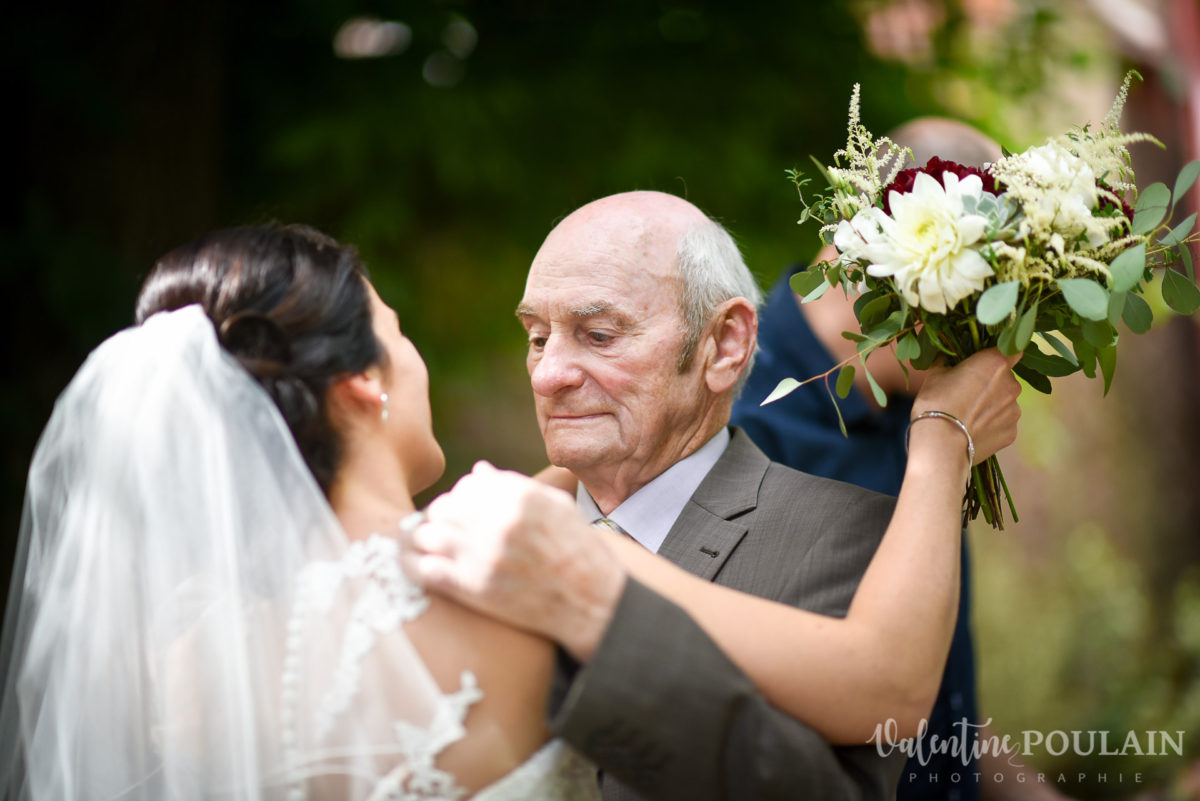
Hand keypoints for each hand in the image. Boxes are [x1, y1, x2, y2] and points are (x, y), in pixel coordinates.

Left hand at [400, 461, 625, 659]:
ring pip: (428, 535)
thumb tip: (478, 470)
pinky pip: (427, 569)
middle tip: (449, 528)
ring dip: (429, 540)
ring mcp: (484, 556)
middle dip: (443, 516)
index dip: (463, 496)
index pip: (467, 485)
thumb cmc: (578, 550)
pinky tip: (431, 567)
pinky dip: (423, 565)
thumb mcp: (557, 506)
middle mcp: (498, 523)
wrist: (591, 601)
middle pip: (442, 508)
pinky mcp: (475, 589)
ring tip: (438, 547)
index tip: (465, 508)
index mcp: (520, 497)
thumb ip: (514, 486)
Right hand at [911, 349, 1021, 463]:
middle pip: (1006, 378)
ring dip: (992, 405)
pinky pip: (1003, 423)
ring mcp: (1014, 410)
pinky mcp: (1012, 433)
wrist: (940, 444)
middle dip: (990, 382)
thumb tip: (948, 356)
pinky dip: (991, 425)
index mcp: (996, 363)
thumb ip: (949, 361)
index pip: (1012, 349)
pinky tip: (972, 430)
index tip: (984, 361)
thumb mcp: (935, 373)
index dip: (999, 354)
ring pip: (1005, 402)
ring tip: (968, 415)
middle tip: (967, 392)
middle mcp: (1012, 385)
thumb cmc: (936, 402)